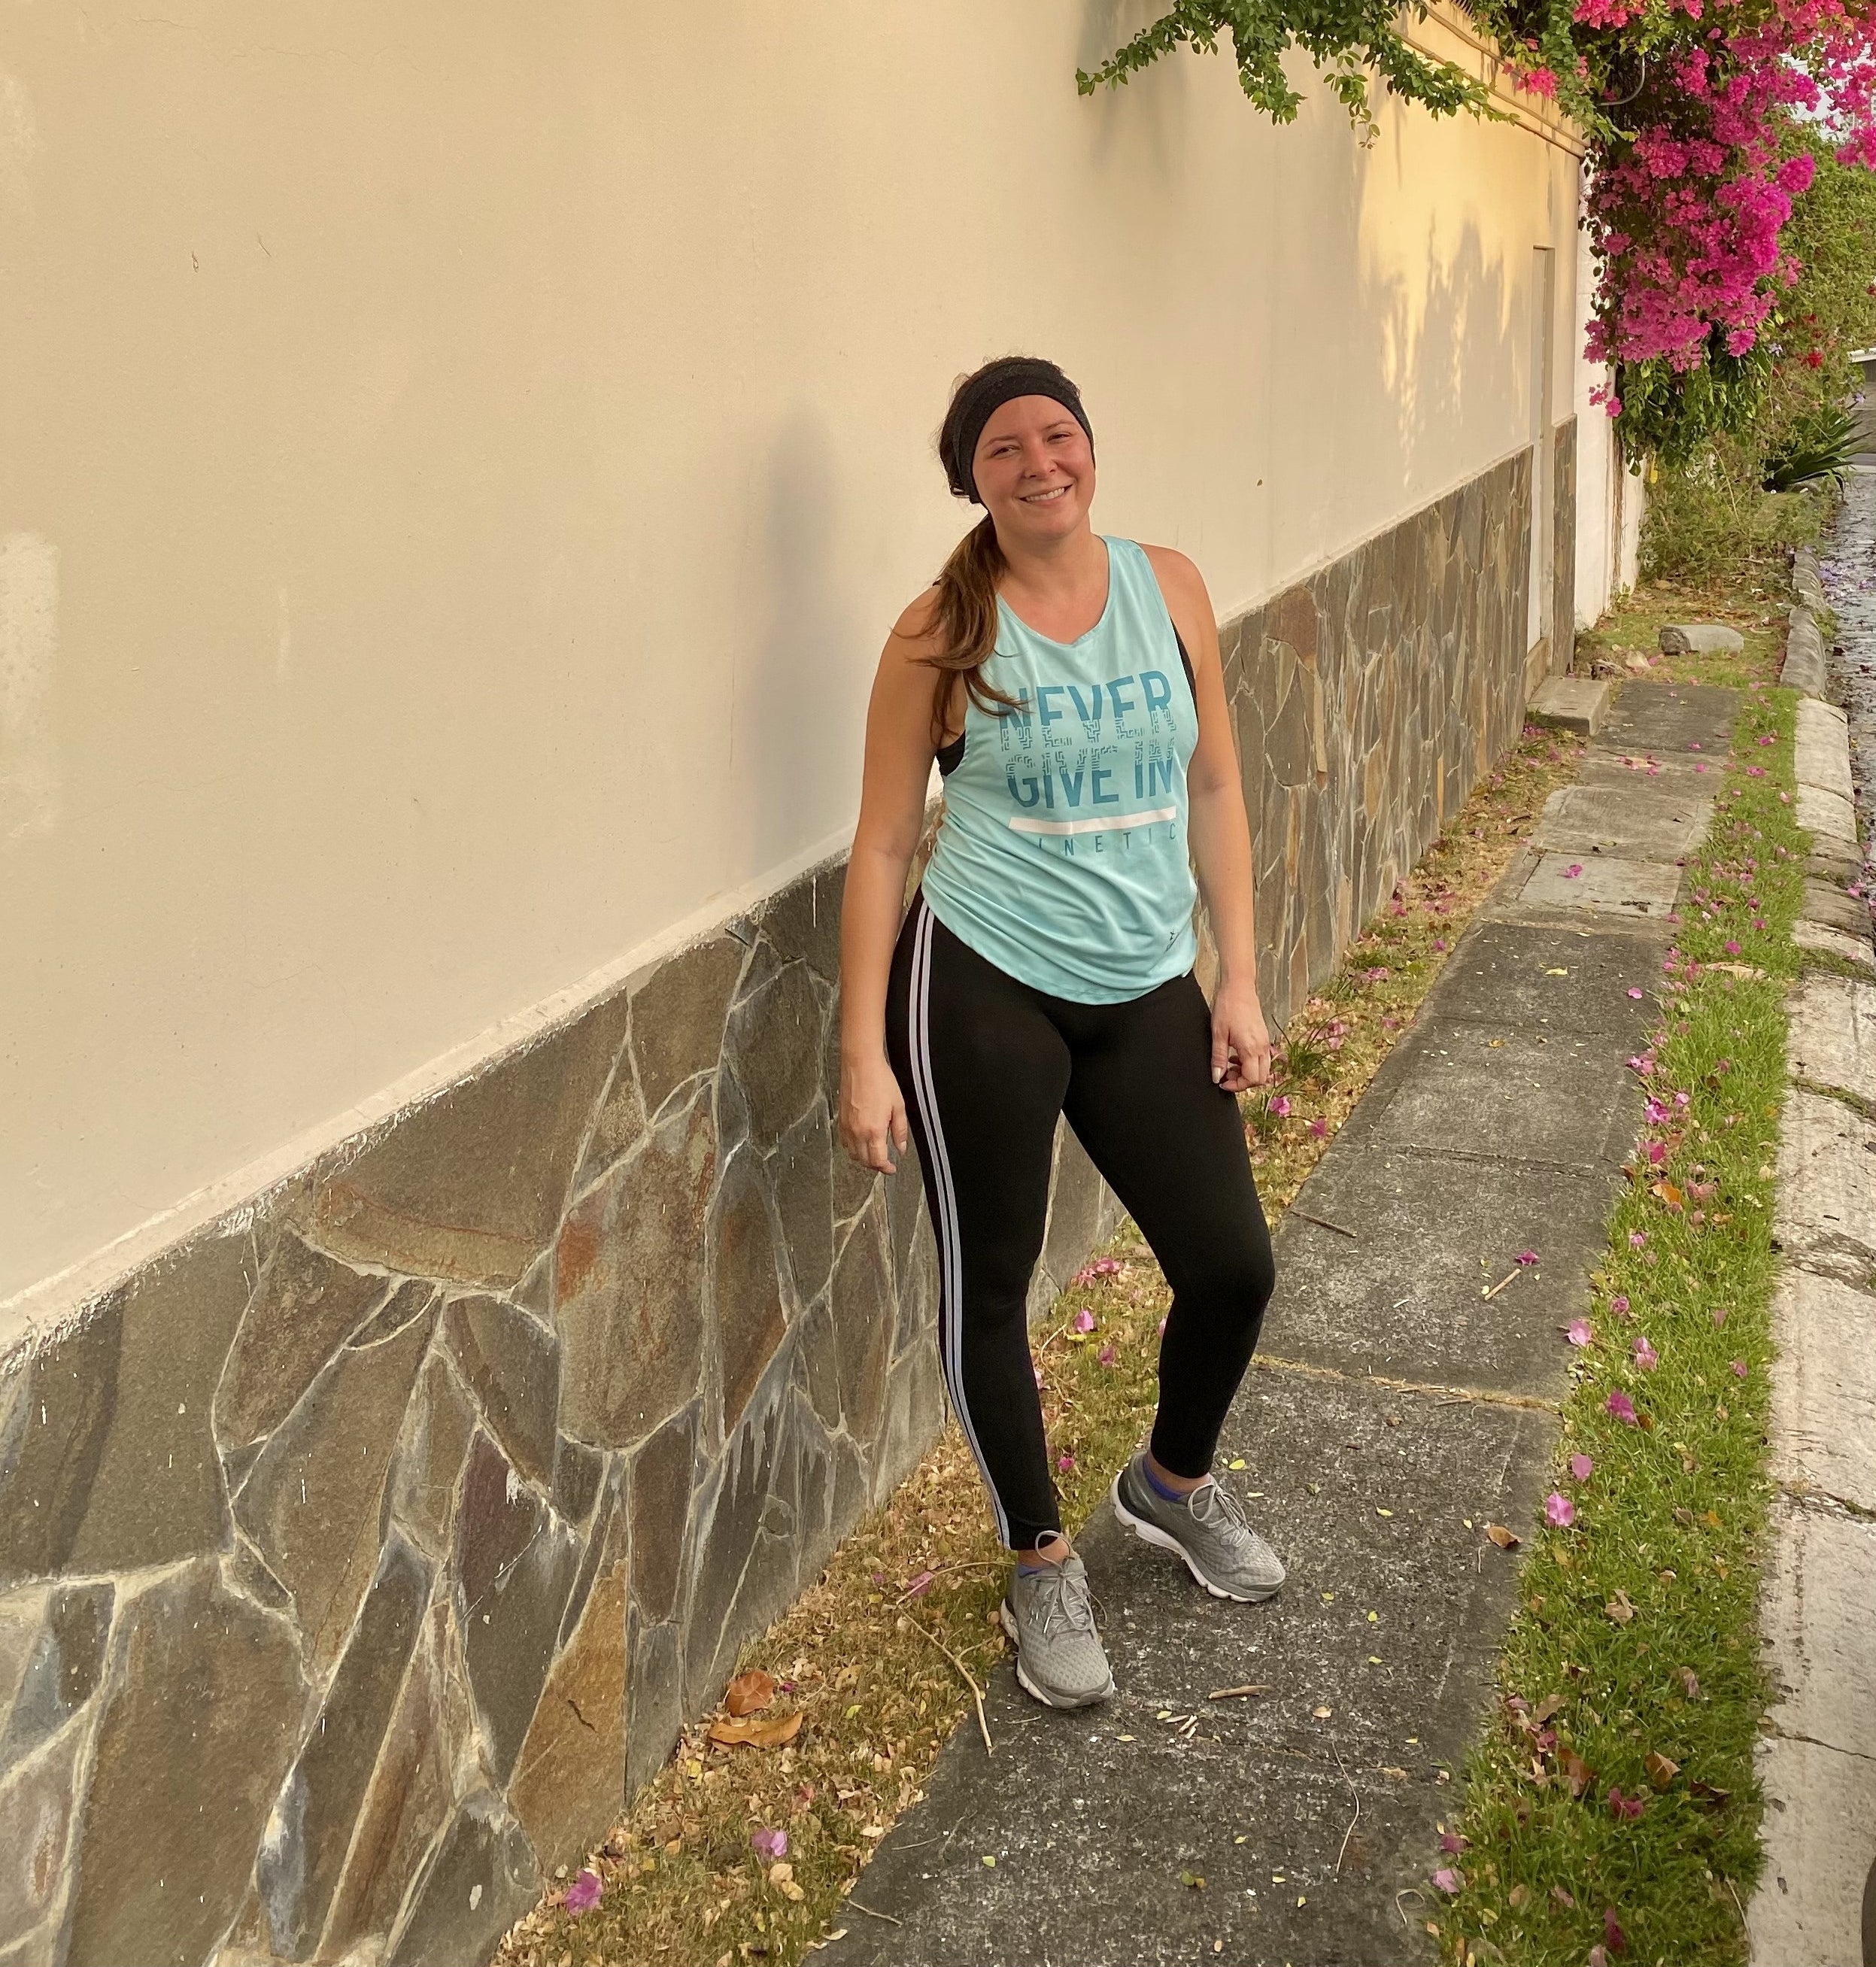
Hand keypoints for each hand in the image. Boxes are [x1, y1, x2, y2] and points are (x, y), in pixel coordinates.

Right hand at [839, 1052, 910, 1172]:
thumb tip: (901, 1148)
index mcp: (874, 1130)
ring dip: (864, 1157)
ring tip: (874, 1152)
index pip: (877, 1160)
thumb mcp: (898, 1106)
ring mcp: (847, 1127)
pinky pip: (845, 1142)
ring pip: (853, 1153)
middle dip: (875, 1165)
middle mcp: (857, 1132)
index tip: (891, 1168)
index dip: (886, 1168)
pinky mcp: (840, 1120)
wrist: (860, 1065)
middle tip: (885, 1162)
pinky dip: (853, 1147)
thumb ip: (900, 1131)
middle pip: (864, 1160)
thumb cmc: (879, 1081)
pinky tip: (861, 1140)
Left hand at [1209, 979, 1270, 1092]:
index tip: (1223, 1083)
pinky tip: (1236, 1055)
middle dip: (1244, 1081)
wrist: (1239, 988)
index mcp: (1251, 1048)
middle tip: (1227, 1074)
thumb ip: (1218, 1058)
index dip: (1237, 1086)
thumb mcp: (1218, 1034)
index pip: (1251, 1079)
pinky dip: (1251, 1063)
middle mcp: (1262, 1047)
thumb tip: (1217, 1077)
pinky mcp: (1264, 1037)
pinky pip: (1262, 1058)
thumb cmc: (1228, 1007)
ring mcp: (1265, 1042)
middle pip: (1261, 1078)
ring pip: (1263, 1069)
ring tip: (1230, 1064)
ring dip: (1247, 1072)